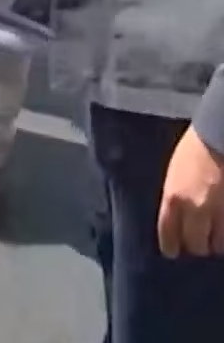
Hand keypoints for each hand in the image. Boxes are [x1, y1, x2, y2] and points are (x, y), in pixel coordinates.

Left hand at [160, 124, 223, 256]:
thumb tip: (178, 216)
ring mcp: (220, 212)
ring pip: (219, 244)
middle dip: (197, 246)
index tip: (173, 252)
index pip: (169, 234)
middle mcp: (196, 210)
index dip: (171, 246)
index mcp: (174, 199)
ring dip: (217, 243)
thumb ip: (176, 197)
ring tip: (216, 239)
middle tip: (200, 245)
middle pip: (196, 244)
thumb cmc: (196, 149)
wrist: (221, 136)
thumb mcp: (175, 173)